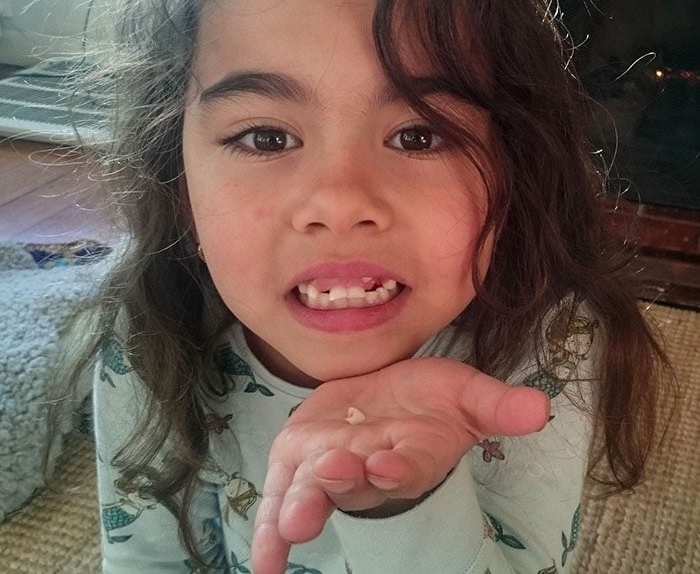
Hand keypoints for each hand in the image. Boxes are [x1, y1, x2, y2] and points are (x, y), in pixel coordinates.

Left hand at [251, 357, 548, 573]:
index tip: (387, 464)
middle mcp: (370, 468)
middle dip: (339, 487)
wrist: (383, 397)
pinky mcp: (298, 460)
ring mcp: (331, 465)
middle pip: (354, 484)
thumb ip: (496, 404)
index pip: (407, 464)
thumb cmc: (427, 400)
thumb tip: (541, 409)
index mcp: (410, 453)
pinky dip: (270, 528)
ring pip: (313, 489)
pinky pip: (280, 497)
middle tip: (325, 487)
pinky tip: (264, 564)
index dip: (398, 467)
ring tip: (291, 525)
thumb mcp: (463, 391)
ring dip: (302, 506)